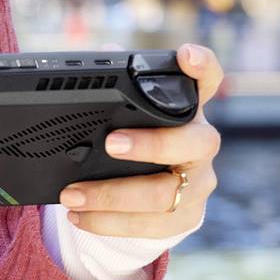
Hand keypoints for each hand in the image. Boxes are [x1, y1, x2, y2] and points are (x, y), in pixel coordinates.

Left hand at [59, 43, 224, 241]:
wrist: (163, 189)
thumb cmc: (145, 138)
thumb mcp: (136, 112)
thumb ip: (122, 83)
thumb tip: (105, 52)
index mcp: (191, 109)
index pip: (207, 80)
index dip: (202, 66)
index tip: (186, 55)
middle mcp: (202, 144)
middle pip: (192, 143)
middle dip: (151, 144)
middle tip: (110, 144)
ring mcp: (198, 184)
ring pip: (164, 194)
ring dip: (113, 196)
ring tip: (72, 195)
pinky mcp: (186, 217)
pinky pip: (151, 226)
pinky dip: (109, 224)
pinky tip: (80, 217)